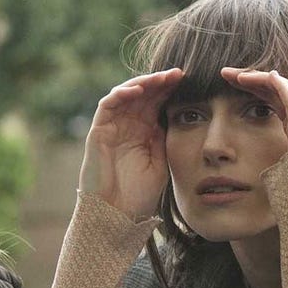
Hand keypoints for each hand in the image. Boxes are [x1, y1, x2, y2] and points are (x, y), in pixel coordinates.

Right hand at [78, 68, 182, 218]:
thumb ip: (164, 137)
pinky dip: (120, 94)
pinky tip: (137, 90)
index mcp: (144, 132)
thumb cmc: (139, 195)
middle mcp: (128, 126)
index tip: (189, 80)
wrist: (117, 215)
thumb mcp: (161, 161)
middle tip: (178, 73)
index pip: (157, 103)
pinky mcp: (98, 132)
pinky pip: (107, 105)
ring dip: (143, 83)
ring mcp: (112, 127)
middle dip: (160, 82)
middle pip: (144, 94)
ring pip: (126, 94)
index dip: (170, 90)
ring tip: (161, 78)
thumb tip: (174, 113)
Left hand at [221, 67, 287, 158]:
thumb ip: (273, 161)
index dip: (257, 88)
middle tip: (228, 74)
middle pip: (282, 89)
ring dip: (260, 78)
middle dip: (255, 78)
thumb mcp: (276, 174)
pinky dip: (279, 85)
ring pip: (287, 88)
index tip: (232, 83)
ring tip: (236, 75)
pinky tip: (263, 76)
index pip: (278, 99)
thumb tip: (272, 160)